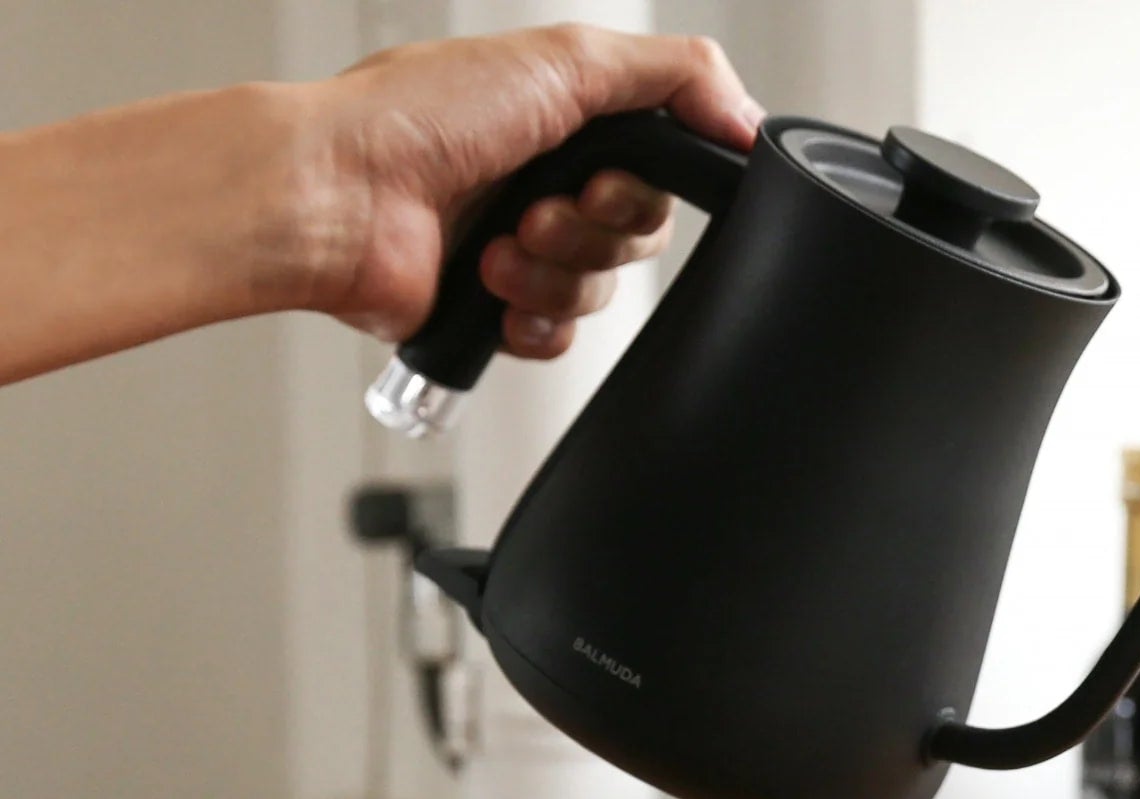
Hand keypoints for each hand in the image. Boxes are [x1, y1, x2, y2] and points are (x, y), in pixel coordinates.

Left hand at [306, 25, 761, 359]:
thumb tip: (746, 116)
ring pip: (602, 290)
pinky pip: (560, 337)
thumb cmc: (408, 117)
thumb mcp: (565, 60)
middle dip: (599, 227)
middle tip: (546, 205)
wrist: (332, 197)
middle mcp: (544, 178)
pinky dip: (534, 321)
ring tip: (503, 244)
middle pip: (640, 232)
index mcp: (564, 116)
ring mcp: (519, 246)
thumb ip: (675, 76)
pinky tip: (494, 290)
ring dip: (557, 271)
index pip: (664, 161)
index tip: (619, 175)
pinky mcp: (494, 307)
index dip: (656, 179)